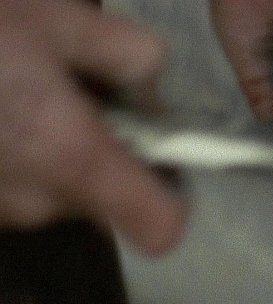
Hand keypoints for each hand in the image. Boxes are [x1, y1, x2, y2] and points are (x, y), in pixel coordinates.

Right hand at [0, 0, 185, 254]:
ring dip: (50, 147)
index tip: (161, 160)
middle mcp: (35, 203)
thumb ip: (130, 56)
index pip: (160, 229)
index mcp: (73, 158)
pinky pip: (9, 186)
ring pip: (53, 191)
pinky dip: (9, 154)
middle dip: (102, 148)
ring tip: (14, 85)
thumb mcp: (59, 15)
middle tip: (71, 86)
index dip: (171, 199)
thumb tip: (149, 91)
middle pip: (104, 199)